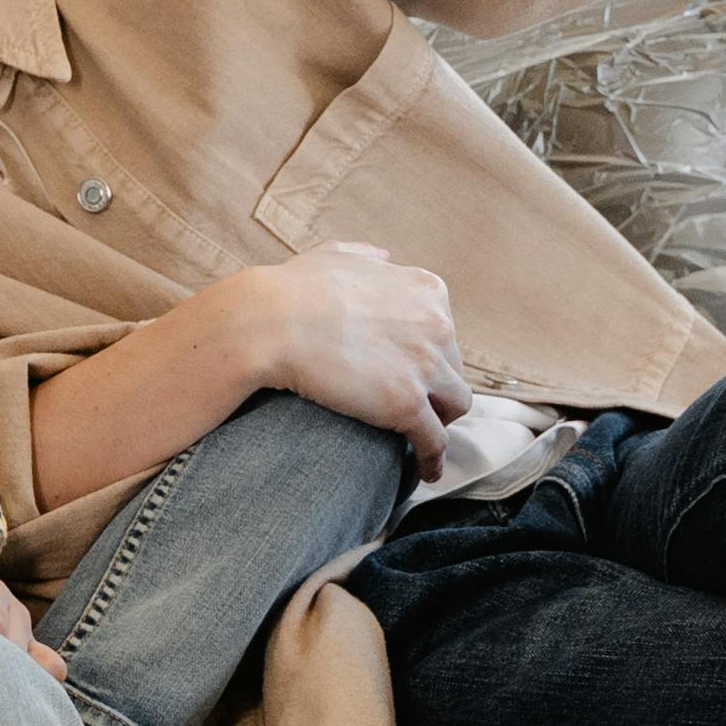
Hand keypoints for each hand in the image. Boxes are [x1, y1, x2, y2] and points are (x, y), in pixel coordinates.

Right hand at [221, 243, 470, 472]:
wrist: (270, 322)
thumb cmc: (293, 289)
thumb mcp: (335, 255)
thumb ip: (366, 257)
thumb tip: (384, 258)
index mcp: (426, 290)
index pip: (444, 331)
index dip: (430, 353)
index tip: (413, 368)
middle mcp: (437, 326)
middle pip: (453, 368)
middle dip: (437, 386)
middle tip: (415, 403)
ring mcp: (425, 367)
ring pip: (455, 405)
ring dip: (441, 420)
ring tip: (424, 438)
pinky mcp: (407, 405)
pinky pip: (435, 440)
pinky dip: (434, 458)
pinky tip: (427, 470)